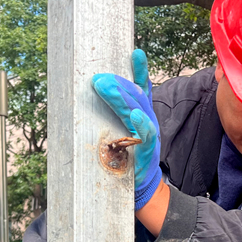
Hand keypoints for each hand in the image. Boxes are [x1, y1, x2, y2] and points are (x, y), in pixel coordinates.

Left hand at [92, 49, 162, 209]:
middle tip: (98, 77)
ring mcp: (149, 136)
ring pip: (138, 110)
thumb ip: (112, 119)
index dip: (140, 71)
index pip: (141, 89)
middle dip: (118, 84)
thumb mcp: (119, 136)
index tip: (135, 52)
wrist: (140, 189)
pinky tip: (135, 114)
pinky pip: (146, 135)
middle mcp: (147, 121)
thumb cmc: (125, 161)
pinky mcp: (148, 152)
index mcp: (141, 115)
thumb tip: (91, 101)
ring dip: (122, 97)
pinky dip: (142, 124)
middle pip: (136, 96)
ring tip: (106, 86)